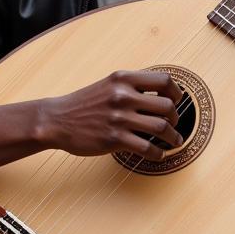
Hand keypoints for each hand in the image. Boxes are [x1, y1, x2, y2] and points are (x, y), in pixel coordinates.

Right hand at [40, 70, 183, 161]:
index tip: (177, 101)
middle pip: (167, 106)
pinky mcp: (114, 139)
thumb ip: (132, 86)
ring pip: (161, 127)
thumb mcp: (108, 85)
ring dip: (173, 137)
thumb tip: (161, 94)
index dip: (177, 92)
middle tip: (175, 125)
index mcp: (123, 79)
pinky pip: (147, 148)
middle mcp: (123, 95)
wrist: (57, 120)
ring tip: (175, 141)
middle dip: (176, 118)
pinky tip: (158, 154)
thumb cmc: (84, 104)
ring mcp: (119, 118)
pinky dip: (158, 153)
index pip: (164, 80)